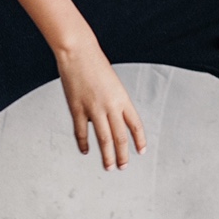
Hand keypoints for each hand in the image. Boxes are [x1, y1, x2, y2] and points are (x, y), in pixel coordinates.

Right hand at [55, 41, 146, 170]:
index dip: (139, 140)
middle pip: (120, 137)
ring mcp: (93, 108)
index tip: (141, 152)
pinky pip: (82, 132)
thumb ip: (113, 101)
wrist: (78, 51)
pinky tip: (86, 150)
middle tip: (122, 167)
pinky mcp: (77, 108)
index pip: (135, 124)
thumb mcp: (112, 83)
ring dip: (107, 156)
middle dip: (123, 155)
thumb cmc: (95, 63)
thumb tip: (108, 119)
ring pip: (104, 139)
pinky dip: (84, 144)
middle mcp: (110, 105)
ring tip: (109, 167)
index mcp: (122, 98)